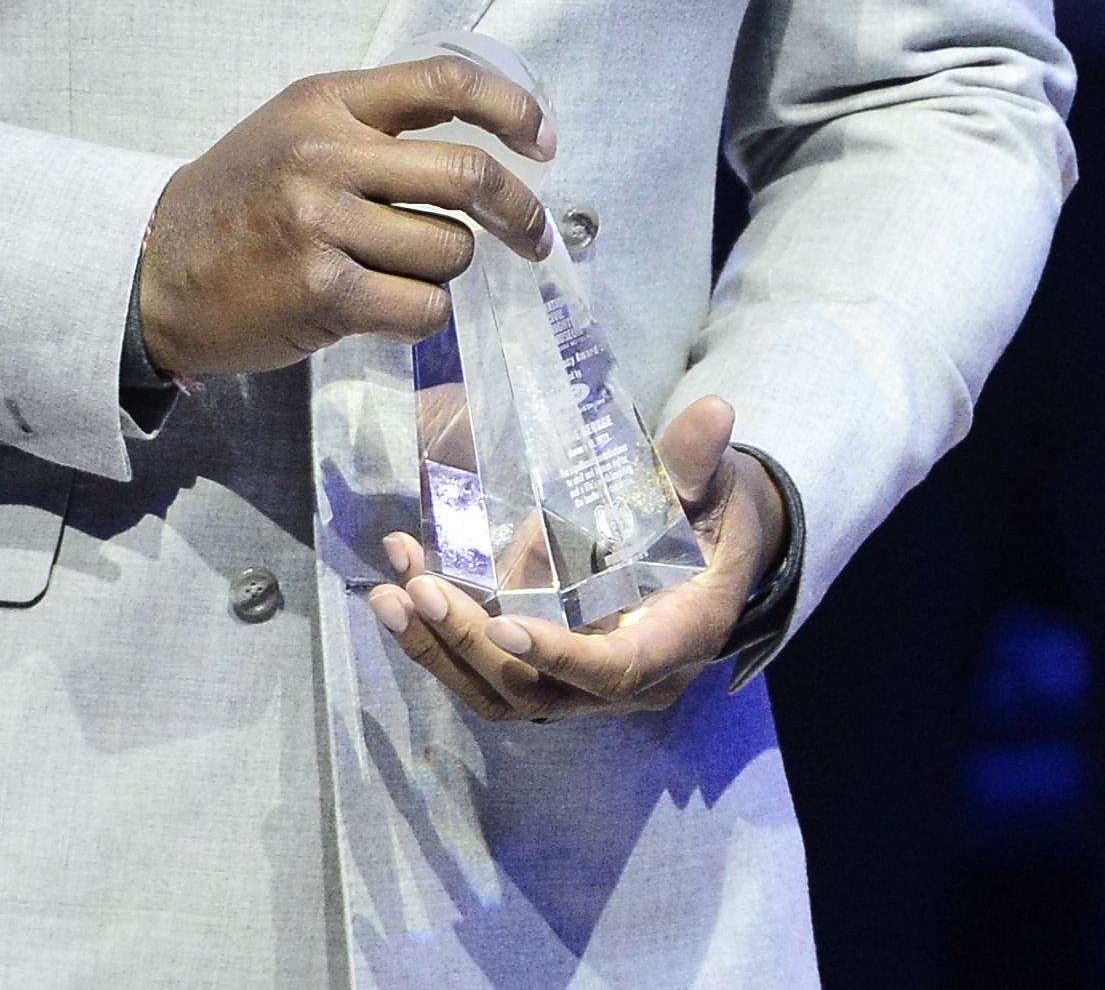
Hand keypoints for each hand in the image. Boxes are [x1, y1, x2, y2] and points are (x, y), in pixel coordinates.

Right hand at [135, 53, 558, 378]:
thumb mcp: (296, 131)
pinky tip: (386, 307)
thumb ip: (375, 127)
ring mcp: (322, 224)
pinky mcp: (322, 292)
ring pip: (450, 249)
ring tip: (401, 271)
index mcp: (326, 103)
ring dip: (446, 268)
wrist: (153, 270)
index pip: (444, 82)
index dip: (512, 108)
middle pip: (466, 175)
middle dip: (519, 211)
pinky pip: (422, 306)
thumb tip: (488, 146)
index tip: (542, 142)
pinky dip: (421, 313)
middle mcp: (325, 155)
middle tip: (535, 234)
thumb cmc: (240, 201)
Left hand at [364, 394, 784, 720]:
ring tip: (390, 593)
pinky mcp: (545, 673)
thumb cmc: (710, 516)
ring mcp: (580, 686)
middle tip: (419, 587)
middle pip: (536, 691)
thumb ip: (697, 459)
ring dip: (438, 650)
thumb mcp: (710, 486)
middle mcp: (626, 683)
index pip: (613, 669)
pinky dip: (438, 643)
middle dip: (470, 642)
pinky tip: (400, 592)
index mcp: (676, 641)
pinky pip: (485, 674)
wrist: (709, 550)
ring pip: (498, 693)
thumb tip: (715, 411)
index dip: (557, 654)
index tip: (500, 621)